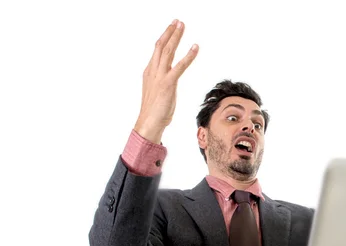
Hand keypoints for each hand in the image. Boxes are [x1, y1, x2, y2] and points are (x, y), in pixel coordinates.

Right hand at [134, 19, 198, 143]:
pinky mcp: (168, 84)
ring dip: (176, 37)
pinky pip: (180, 66)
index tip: (171, 28)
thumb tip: (169, 80)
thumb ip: (163, 82)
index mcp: (149, 72)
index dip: (164, 38)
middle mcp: (153, 71)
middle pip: (161, 46)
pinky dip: (188, 56)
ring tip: (182, 26)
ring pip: (168, 51)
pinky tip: (195, 47)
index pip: (157, 51)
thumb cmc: (155, 111)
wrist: (149, 122)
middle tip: (177, 21)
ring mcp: (160, 77)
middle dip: (170, 33)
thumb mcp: (158, 93)